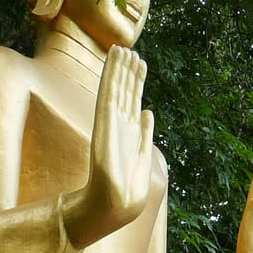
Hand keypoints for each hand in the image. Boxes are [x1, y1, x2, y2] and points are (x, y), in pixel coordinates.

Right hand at [65, 47, 153, 247]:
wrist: (115, 203)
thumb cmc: (128, 188)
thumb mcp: (143, 154)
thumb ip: (145, 133)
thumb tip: (149, 112)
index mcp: (129, 132)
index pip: (133, 100)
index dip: (137, 81)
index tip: (141, 63)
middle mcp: (119, 124)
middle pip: (125, 91)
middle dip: (128, 71)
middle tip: (132, 50)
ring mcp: (110, 121)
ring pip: (116, 87)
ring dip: (119, 67)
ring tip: (124, 48)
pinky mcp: (104, 121)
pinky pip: (107, 90)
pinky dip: (111, 73)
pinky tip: (115, 57)